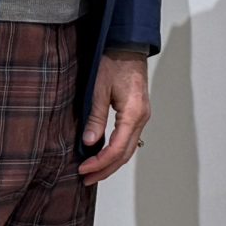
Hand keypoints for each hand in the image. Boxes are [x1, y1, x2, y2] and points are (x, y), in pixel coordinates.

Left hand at [79, 51, 150, 184]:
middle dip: (105, 169)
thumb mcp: (100, 89)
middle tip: (86, 179)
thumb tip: (89, 143)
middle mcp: (141, 118)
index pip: (117, 148)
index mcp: (133, 113)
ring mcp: (142, 117)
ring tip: (93, 173)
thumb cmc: (114, 62)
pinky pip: (129, 139)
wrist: (129, 46)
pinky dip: (117, 151)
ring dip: (111, 163)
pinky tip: (104, 155)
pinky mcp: (138, 113)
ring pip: (129, 149)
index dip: (99, 162)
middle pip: (125, 154)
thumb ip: (96, 117)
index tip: (83, 169)